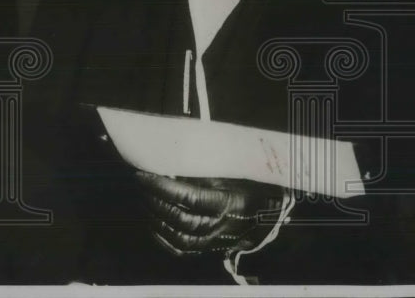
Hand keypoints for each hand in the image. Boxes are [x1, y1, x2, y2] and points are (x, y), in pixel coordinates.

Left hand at [136, 171, 288, 256]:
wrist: (272, 210)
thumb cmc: (252, 185)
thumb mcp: (233, 173)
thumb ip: (205, 172)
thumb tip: (174, 165)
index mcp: (226, 202)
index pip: (187, 196)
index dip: (162, 186)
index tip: (145, 175)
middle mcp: (219, 224)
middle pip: (178, 217)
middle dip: (155, 200)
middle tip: (142, 185)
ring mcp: (214, 238)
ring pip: (177, 235)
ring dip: (156, 218)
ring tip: (146, 201)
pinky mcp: (210, 247)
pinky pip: (181, 250)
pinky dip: (163, 239)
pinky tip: (154, 225)